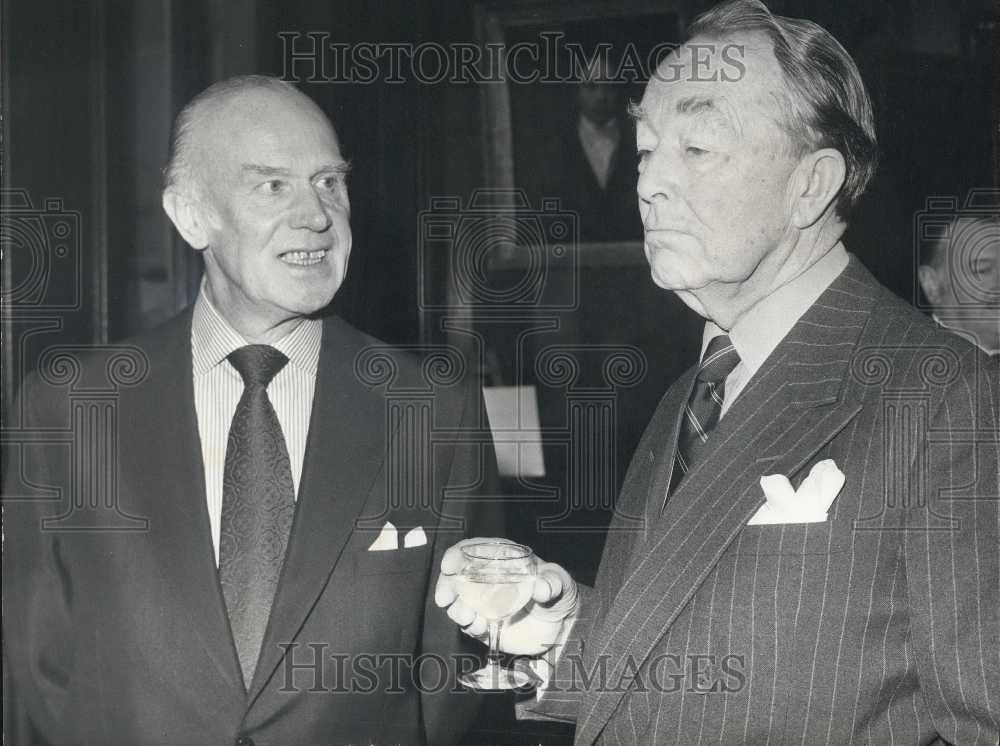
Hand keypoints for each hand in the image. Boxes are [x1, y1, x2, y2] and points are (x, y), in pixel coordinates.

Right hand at [434, 538, 578, 655]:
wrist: (561, 627)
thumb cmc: (558, 593)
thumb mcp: (559, 582)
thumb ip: (551, 582)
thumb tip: (541, 588)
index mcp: (501, 560)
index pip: (472, 551)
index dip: (457, 555)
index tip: (449, 565)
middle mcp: (487, 580)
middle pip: (456, 577)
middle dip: (446, 585)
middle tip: (444, 597)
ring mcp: (484, 604)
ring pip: (459, 603)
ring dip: (457, 609)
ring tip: (467, 615)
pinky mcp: (486, 625)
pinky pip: (470, 625)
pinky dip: (469, 626)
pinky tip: (479, 627)